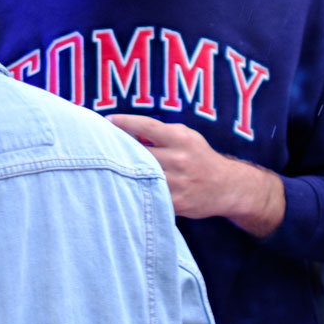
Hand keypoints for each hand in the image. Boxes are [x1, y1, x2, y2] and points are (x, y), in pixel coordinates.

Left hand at [106, 115, 242, 219]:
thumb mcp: (187, 137)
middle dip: (117, 149)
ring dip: (122, 172)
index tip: (106, 121)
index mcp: (181, 139)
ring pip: (139, 176)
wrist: (227, 187)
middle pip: (137, 153)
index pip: (146, 126)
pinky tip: (121, 189)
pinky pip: (148, 195)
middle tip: (96, 147)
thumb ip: (161, 132)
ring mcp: (177, 182)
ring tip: (104, 169)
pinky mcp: (176, 203)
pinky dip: (134, 191)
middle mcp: (179, 159)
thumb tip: (127, 131)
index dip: (124, 122)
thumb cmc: (200, 157)